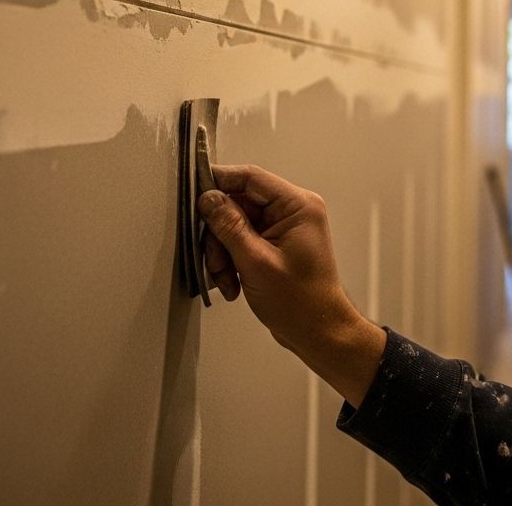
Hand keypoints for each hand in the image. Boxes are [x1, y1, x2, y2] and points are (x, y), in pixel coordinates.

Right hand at [198, 164, 385, 407]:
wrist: (318, 334)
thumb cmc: (300, 303)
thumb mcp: (256, 263)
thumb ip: (229, 226)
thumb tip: (208, 197)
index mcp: (297, 205)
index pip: (250, 177)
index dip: (219, 181)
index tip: (193, 192)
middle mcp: (291, 210)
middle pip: (238, 204)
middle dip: (220, 235)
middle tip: (214, 263)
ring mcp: (282, 227)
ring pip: (235, 224)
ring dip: (223, 253)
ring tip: (226, 281)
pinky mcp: (273, 244)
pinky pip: (241, 241)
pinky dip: (231, 261)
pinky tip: (233, 285)